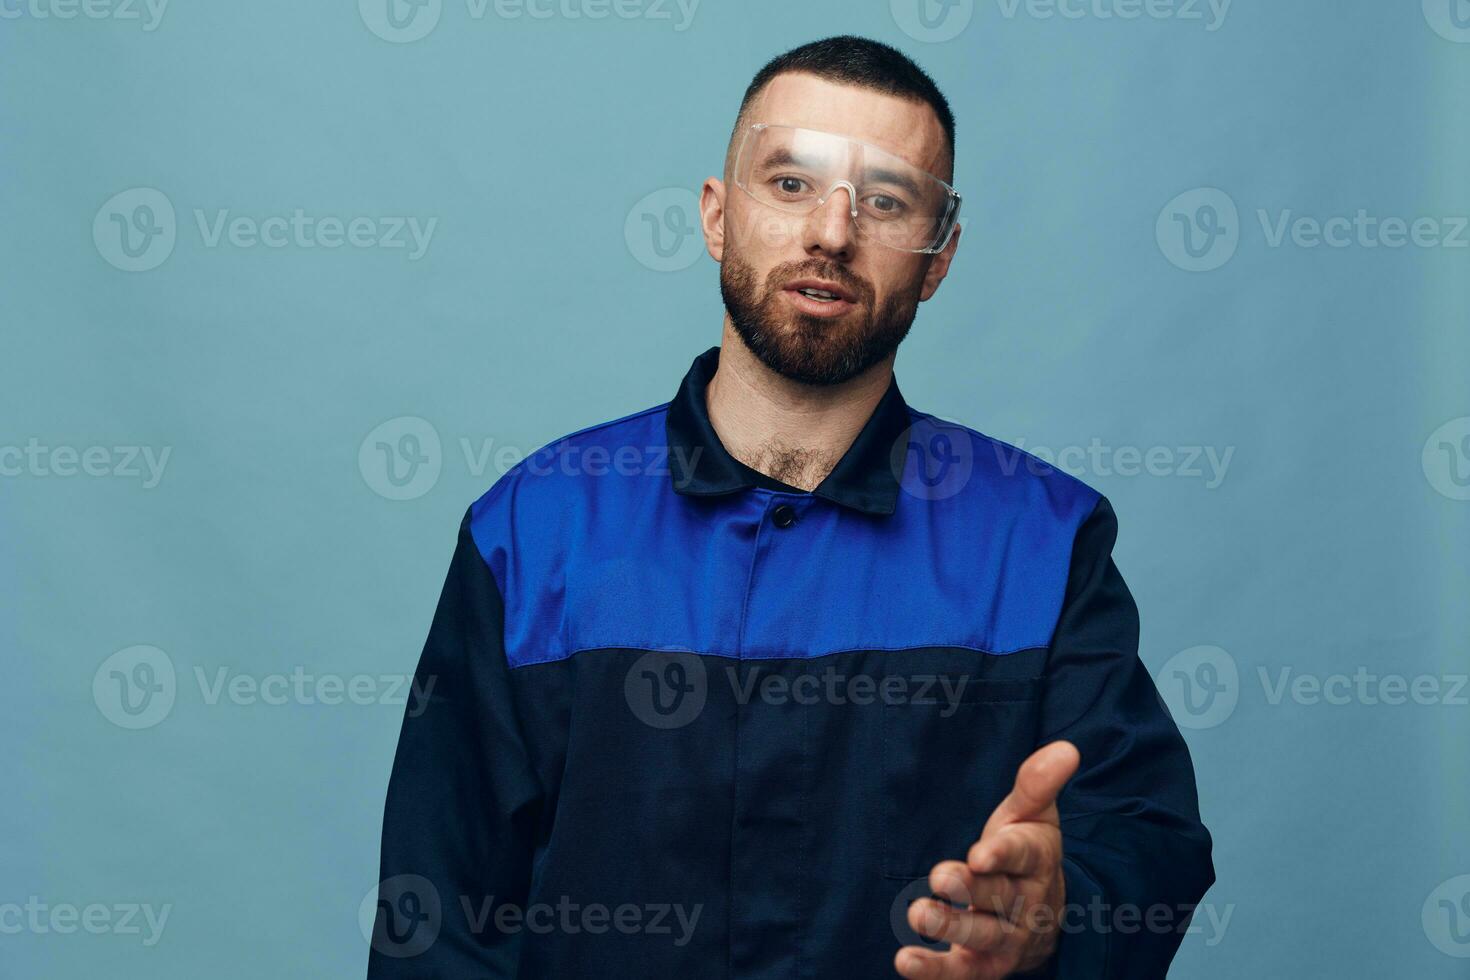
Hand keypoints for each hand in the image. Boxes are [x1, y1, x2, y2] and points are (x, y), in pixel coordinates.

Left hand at [894, 740, 1079, 978]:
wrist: (1043, 916)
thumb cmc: (1026, 852)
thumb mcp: (1033, 815)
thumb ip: (1037, 784)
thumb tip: (1066, 747)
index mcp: (1036, 860)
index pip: (1021, 855)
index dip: (1001, 854)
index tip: (979, 853)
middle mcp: (1024, 903)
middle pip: (998, 896)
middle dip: (970, 888)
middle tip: (940, 877)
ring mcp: (1004, 938)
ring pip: (981, 935)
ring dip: (950, 926)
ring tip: (917, 914)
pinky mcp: (981, 965)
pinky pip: (960, 972)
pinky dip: (934, 971)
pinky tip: (905, 961)